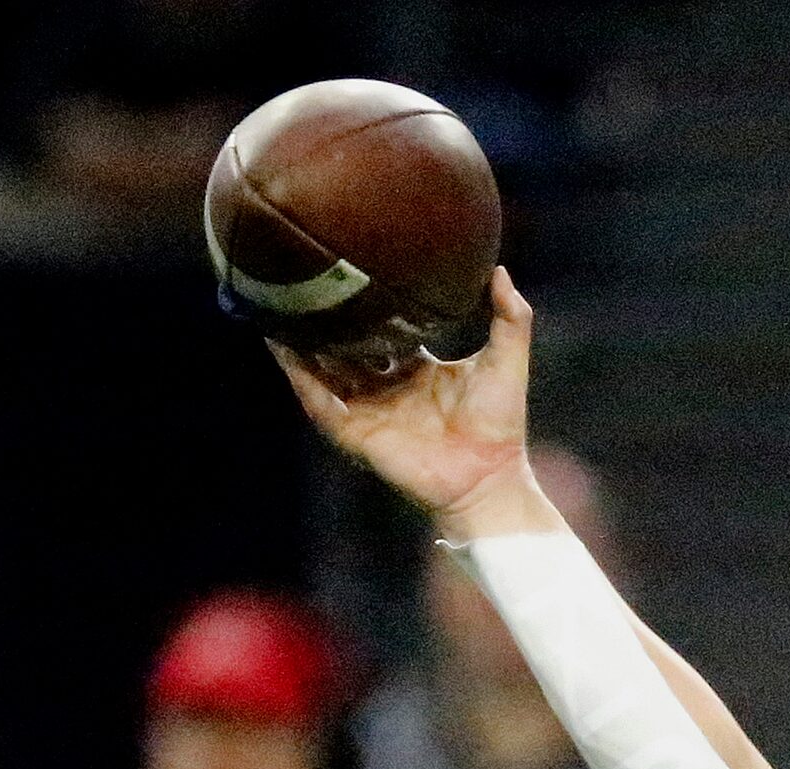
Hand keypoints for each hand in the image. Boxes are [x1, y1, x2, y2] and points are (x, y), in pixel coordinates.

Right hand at [271, 265, 540, 530]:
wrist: (489, 477)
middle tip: (305, 281)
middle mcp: (387, 387)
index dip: (366, 306)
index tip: (350, 272)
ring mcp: (368, 410)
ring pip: (324, 370)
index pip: (382, 330)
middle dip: (327, 320)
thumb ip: (510, 318)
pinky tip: (282, 348)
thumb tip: (499, 271)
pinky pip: (320, 401)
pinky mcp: (355, 432)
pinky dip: (300, 376)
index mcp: (417, 368)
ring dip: (302, 342)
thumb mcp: (507, 361)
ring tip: (278, 305)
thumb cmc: (499, 424)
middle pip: (347, 347)